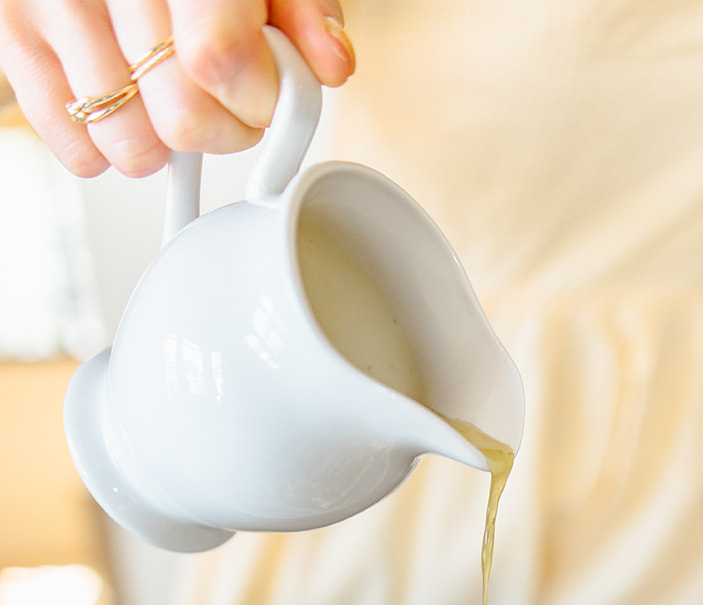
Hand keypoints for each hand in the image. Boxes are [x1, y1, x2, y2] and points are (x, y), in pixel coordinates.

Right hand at [0, 0, 354, 178]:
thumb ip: (301, 8)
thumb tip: (329, 64)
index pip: (219, 61)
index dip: (257, 98)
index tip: (267, 93)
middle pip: (182, 118)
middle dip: (223, 129)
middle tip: (226, 100)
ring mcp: (51, 6)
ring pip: (131, 147)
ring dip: (165, 144)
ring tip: (168, 96)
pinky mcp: (14, 39)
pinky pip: (76, 150)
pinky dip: (109, 149)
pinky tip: (126, 104)